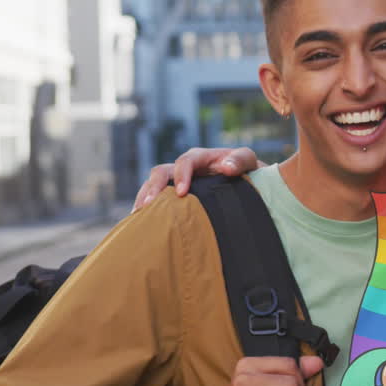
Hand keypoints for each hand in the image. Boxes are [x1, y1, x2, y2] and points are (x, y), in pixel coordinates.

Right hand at [131, 147, 262, 211]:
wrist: (248, 184)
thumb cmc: (247, 171)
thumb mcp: (247, 161)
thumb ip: (239, 160)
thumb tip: (226, 168)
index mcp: (200, 158)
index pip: (185, 162)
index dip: (181, 175)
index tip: (182, 193)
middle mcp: (184, 169)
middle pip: (161, 173)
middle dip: (152, 188)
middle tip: (147, 207)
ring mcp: (176, 183)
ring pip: (152, 187)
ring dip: (144, 201)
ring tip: (138, 219)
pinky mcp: (174, 199)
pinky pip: (157, 203)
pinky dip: (149, 212)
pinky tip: (144, 227)